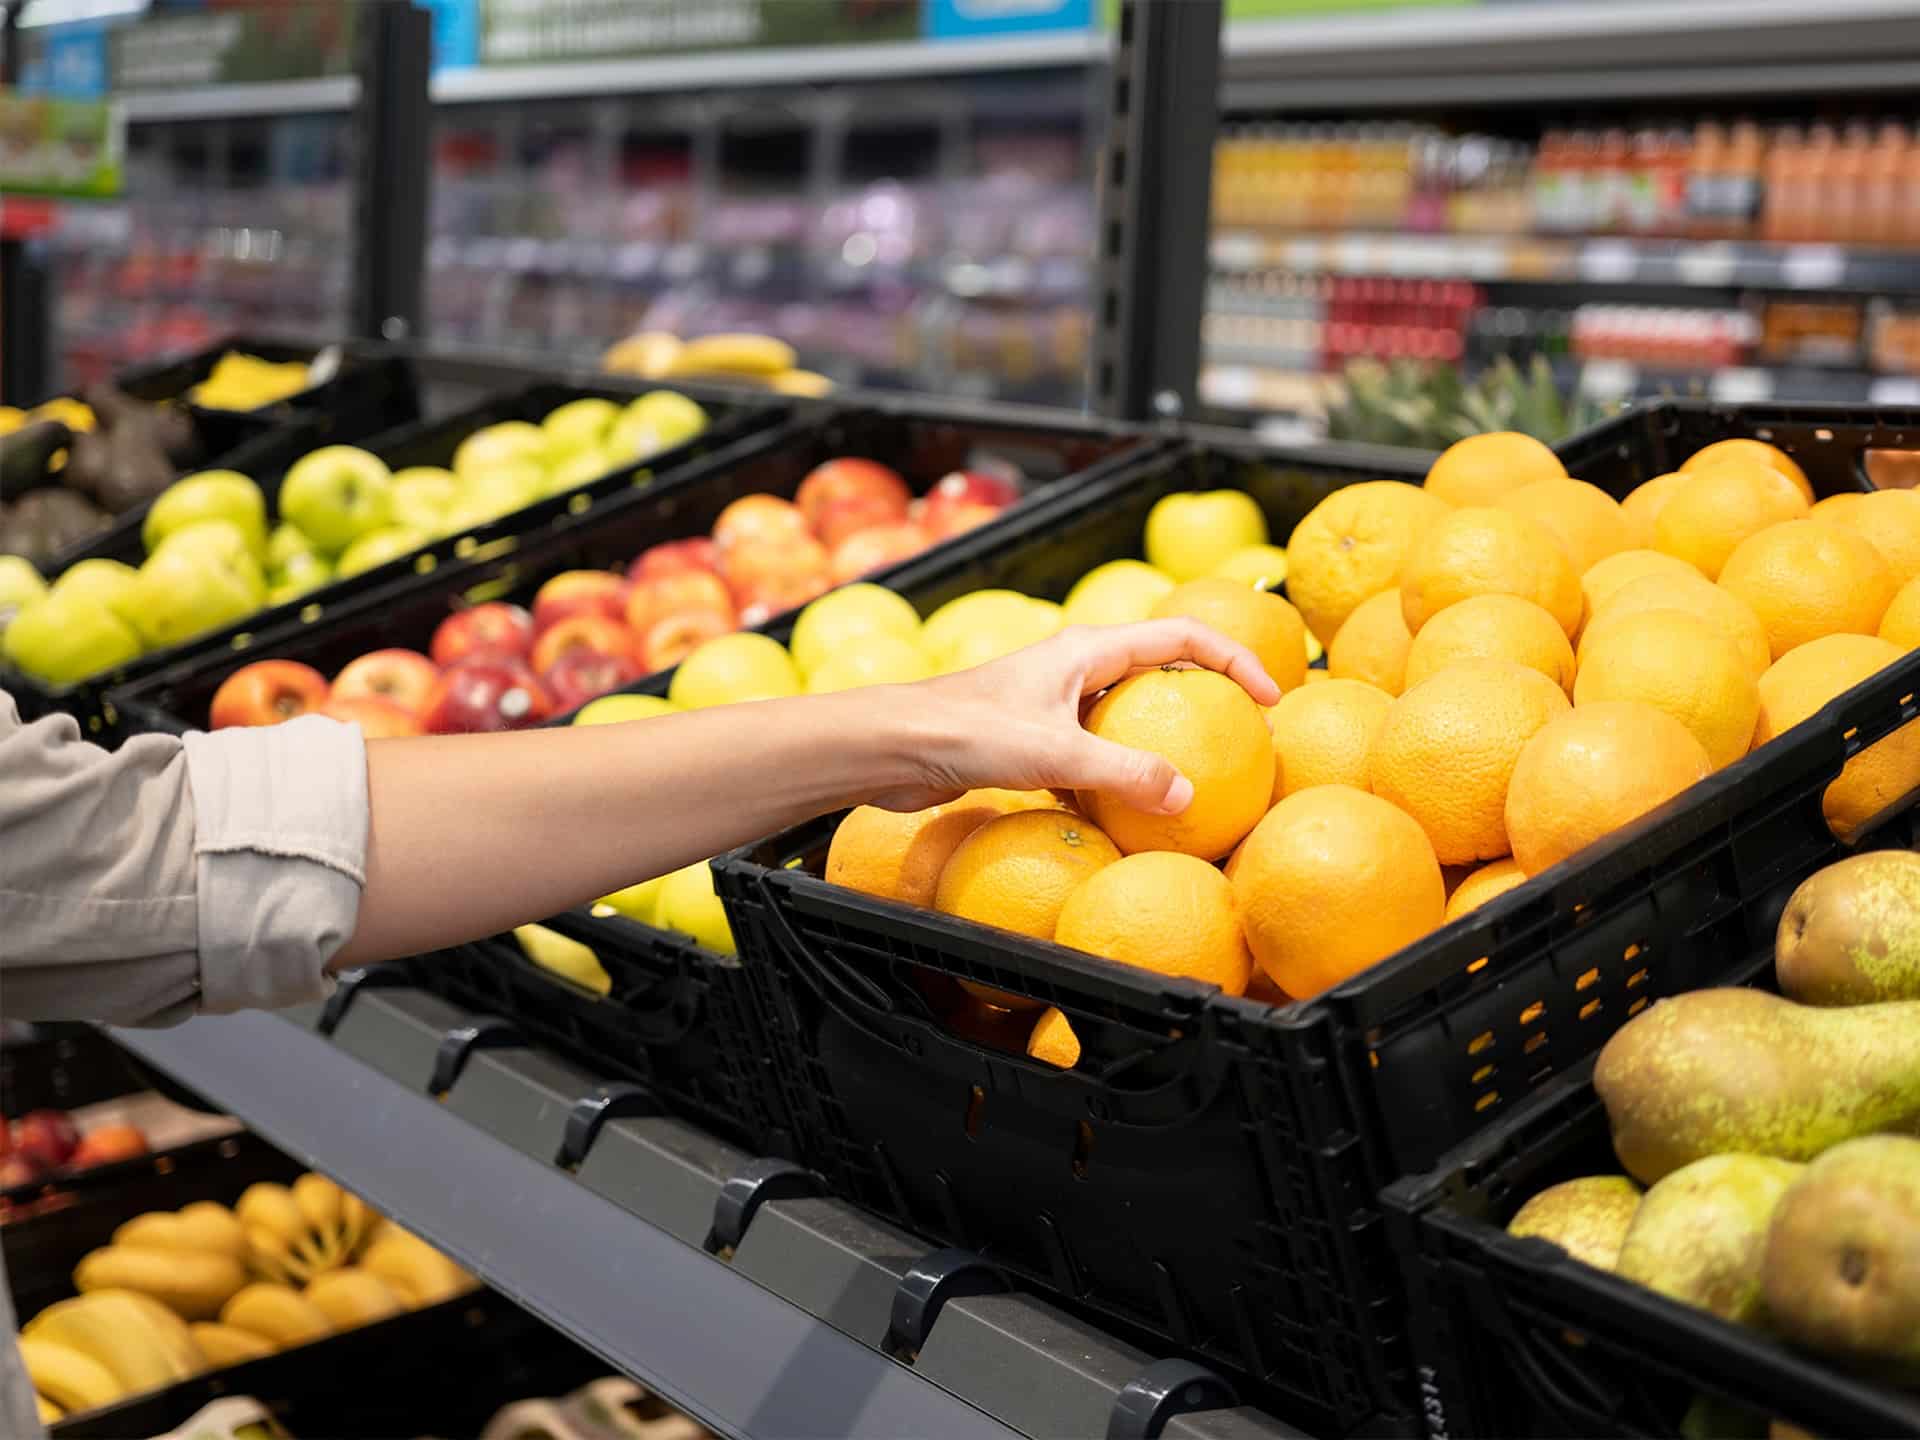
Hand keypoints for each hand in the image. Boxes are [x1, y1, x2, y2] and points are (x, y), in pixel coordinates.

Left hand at [864, 619, 1278, 812]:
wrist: (892, 747)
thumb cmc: (966, 734)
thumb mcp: (1057, 754)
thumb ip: (1125, 774)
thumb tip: (1188, 796)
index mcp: (1088, 649)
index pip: (1182, 638)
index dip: (1235, 661)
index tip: (1270, 699)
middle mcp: (1073, 667)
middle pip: (1158, 670)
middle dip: (1204, 698)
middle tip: (1241, 738)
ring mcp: (1051, 702)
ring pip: (1123, 716)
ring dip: (1157, 742)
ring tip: (1194, 781)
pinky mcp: (1029, 737)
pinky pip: (1091, 752)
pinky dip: (1114, 777)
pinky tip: (1125, 816)